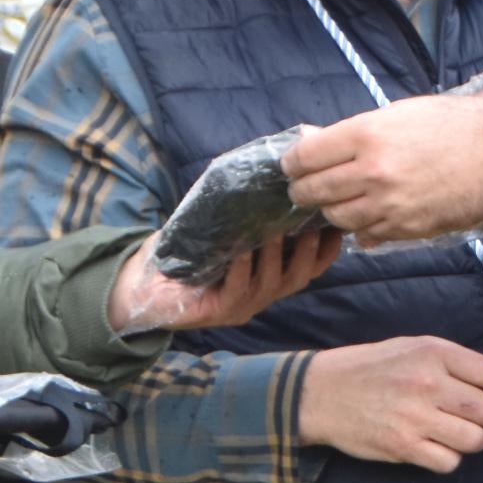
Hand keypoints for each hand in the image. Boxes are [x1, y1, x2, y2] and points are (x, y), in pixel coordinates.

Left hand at [107, 228, 342, 334]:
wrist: (146, 285)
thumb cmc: (187, 254)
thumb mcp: (223, 231)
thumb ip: (246, 214)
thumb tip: (265, 170)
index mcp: (269, 277)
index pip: (310, 267)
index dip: (326, 249)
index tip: (336, 223)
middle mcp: (261, 295)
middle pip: (299, 278)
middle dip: (307, 251)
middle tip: (308, 223)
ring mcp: (241, 306)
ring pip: (271, 285)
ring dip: (274, 257)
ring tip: (271, 231)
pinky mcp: (217, 312)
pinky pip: (236, 291)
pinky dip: (240, 270)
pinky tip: (239, 252)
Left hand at [283, 93, 482, 244]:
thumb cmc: (456, 126)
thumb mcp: (401, 113)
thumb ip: (356, 130)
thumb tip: (315, 139)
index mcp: (367, 134)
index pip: (305, 156)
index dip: (292, 162)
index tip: (292, 165)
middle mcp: (372, 171)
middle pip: (313, 191)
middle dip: (303, 190)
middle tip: (306, 187)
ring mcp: (388, 204)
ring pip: (336, 217)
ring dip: (333, 210)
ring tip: (342, 199)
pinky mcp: (406, 229)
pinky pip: (365, 235)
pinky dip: (361, 227)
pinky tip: (371, 213)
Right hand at [298, 336, 482, 473]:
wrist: (321, 392)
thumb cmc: (369, 368)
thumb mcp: (411, 347)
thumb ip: (451, 361)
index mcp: (434, 353)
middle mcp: (429, 383)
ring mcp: (416, 416)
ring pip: (474, 440)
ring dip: (477, 442)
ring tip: (466, 437)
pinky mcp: (403, 446)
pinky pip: (448, 461)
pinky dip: (451, 459)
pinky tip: (440, 449)